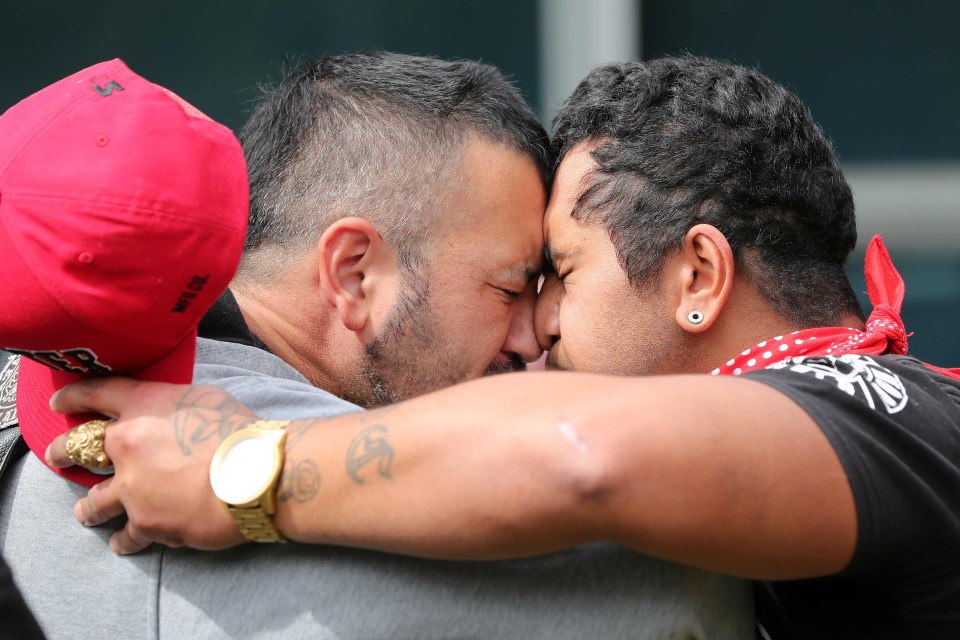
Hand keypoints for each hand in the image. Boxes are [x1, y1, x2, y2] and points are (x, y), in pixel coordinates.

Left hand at [46, 378, 257, 552]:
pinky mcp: (145, 523)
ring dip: (89, 507)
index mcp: (143, 407)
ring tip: (87, 512)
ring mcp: (132, 488)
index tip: (59, 404)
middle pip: (77, 448)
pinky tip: (121, 543)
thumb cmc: (241, 431)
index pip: (95, 394)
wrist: (256, 474)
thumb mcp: (206, 398)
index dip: (73, 397)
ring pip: (93, 502)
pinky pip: (124, 536)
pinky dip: (123, 541)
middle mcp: (127, 445)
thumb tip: (170, 414)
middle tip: (57, 457)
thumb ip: (175, 404)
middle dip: (62, 453)